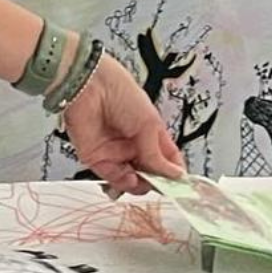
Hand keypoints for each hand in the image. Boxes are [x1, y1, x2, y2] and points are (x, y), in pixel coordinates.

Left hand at [61, 54, 184, 193]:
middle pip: (150, 172)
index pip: (167, 158)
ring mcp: (115, 152)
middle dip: (157, 181)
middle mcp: (133, 143)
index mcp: (150, 131)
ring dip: (140, 184)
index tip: (182, 185)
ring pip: (132, 179)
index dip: (174, 172)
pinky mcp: (97, 158)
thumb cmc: (120, 92)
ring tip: (145, 181)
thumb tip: (174, 175)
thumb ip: (158, 155)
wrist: (90, 87)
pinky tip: (130, 179)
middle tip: (162, 184)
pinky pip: (112, 177)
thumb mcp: (149, 124)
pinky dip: (122, 182)